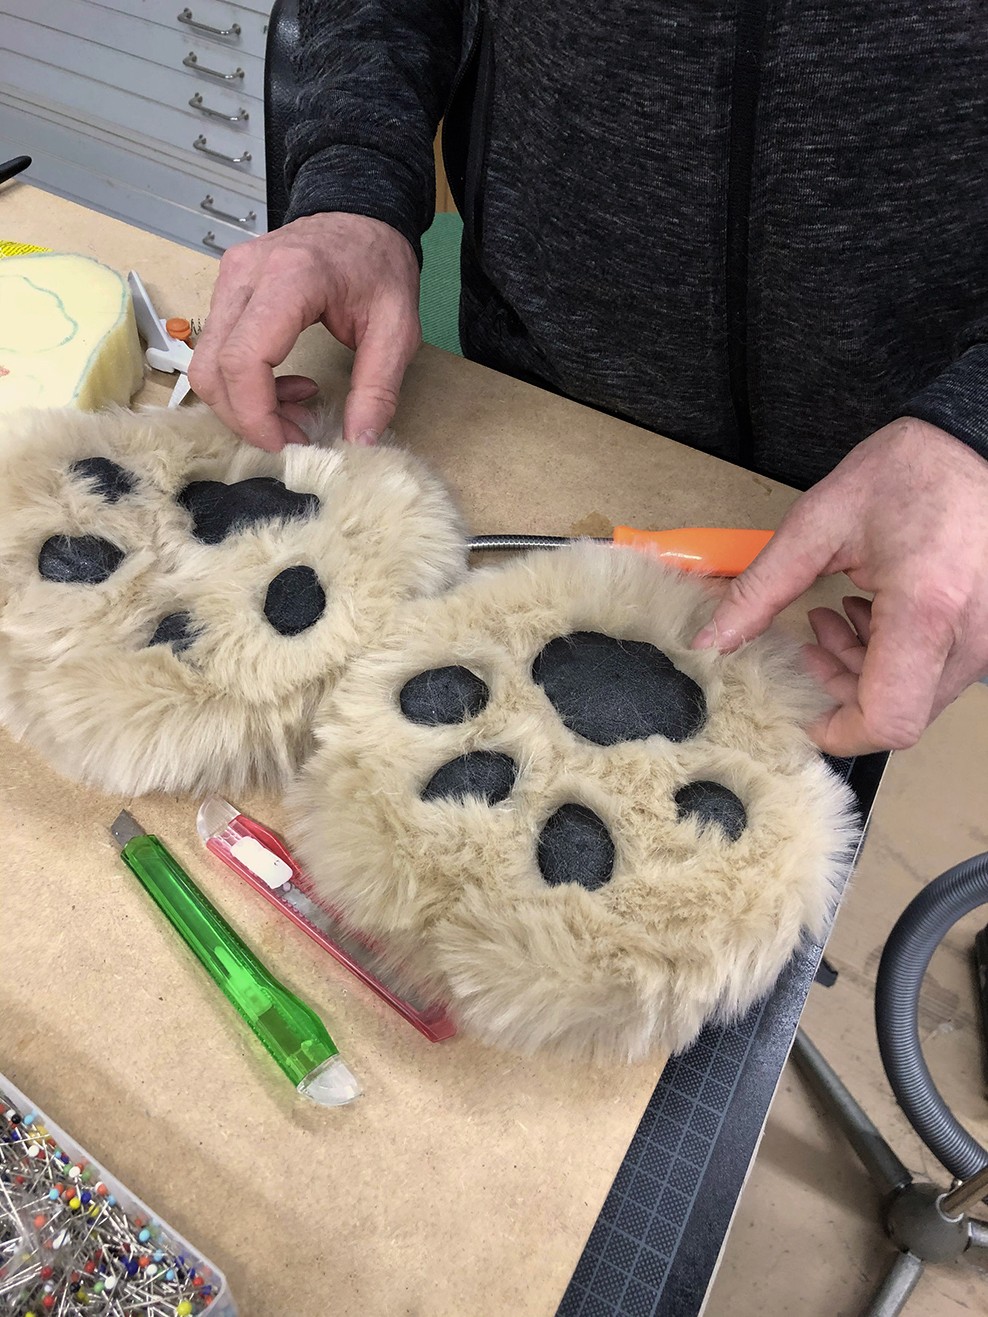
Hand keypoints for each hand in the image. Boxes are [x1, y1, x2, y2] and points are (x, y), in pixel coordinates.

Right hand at [188, 212, 421, 450]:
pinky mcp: (226, 288)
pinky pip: (216, 349)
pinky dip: (242, 383)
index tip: (286, 443)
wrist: (360, 216)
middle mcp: (247, 273)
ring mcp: (229, 277)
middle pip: (213, 368)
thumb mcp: (398, 330)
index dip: (255, 415)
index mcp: (292, 278)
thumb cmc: (379, 265)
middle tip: (293, 436)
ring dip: (242, 403)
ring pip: (206, 363)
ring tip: (294, 409)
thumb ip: (379, 388)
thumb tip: (359, 443)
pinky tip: (285, 385)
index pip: (244, 359)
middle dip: (246, 418)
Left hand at [692, 418, 987, 754]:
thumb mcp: (818, 524)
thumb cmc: (908, 472)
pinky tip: (869, 612)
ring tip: (835, 614)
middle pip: (898, 714)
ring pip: (916, 698)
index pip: (888, 720)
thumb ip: (761, 589)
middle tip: (812, 638)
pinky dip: (893, 658)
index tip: (802, 712)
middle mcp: (968, 637)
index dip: (838, 731)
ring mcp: (986, 640)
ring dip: (864, 671)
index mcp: (926, 610)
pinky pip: (936, 674)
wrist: (971, 444)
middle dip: (842, 690)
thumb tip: (711, 640)